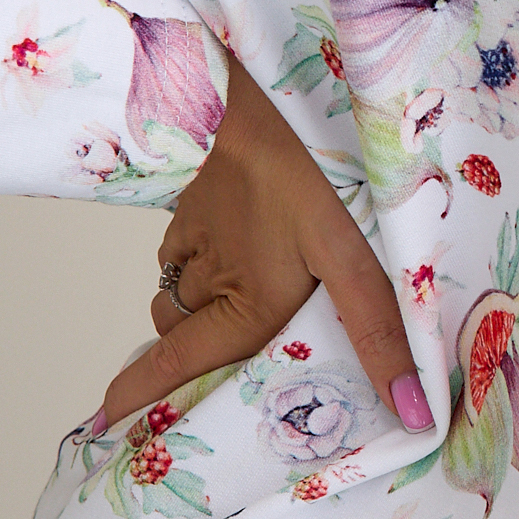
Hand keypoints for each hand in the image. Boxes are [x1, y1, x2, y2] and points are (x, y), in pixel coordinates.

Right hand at [98, 56, 431, 436]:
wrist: (258, 99)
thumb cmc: (306, 180)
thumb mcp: (352, 257)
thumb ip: (378, 331)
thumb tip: (411, 412)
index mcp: (244, 309)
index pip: (175, 365)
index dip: (139, 394)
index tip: (107, 419)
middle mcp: (208, 282)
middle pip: (181, 335)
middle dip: (186, 354)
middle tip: (208, 367)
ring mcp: (194, 239)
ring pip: (179, 291)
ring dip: (194, 308)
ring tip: (231, 308)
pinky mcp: (191, 204)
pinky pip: (180, 249)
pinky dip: (196, 261)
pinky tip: (234, 246)